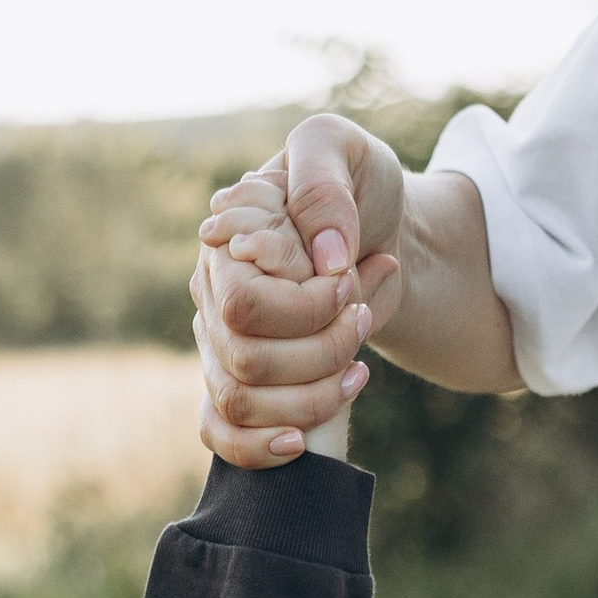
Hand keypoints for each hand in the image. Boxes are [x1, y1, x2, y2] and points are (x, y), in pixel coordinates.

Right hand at [196, 111, 517, 461]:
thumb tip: (323, 259)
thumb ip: (321, 183)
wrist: (384, 234)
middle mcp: (212, 297)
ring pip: (240, 402)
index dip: (305, 306)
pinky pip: (220, 434)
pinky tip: (303, 438)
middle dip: (320, 349)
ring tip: (358, 365)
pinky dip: (260, 447)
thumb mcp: (344, 150)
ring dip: (312, 394)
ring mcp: (220, 344)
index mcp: (225, 243)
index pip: (243, 303)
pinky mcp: (238, 383)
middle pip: (246, 359)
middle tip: (362, 317)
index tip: (349, 279)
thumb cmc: (359, 186)